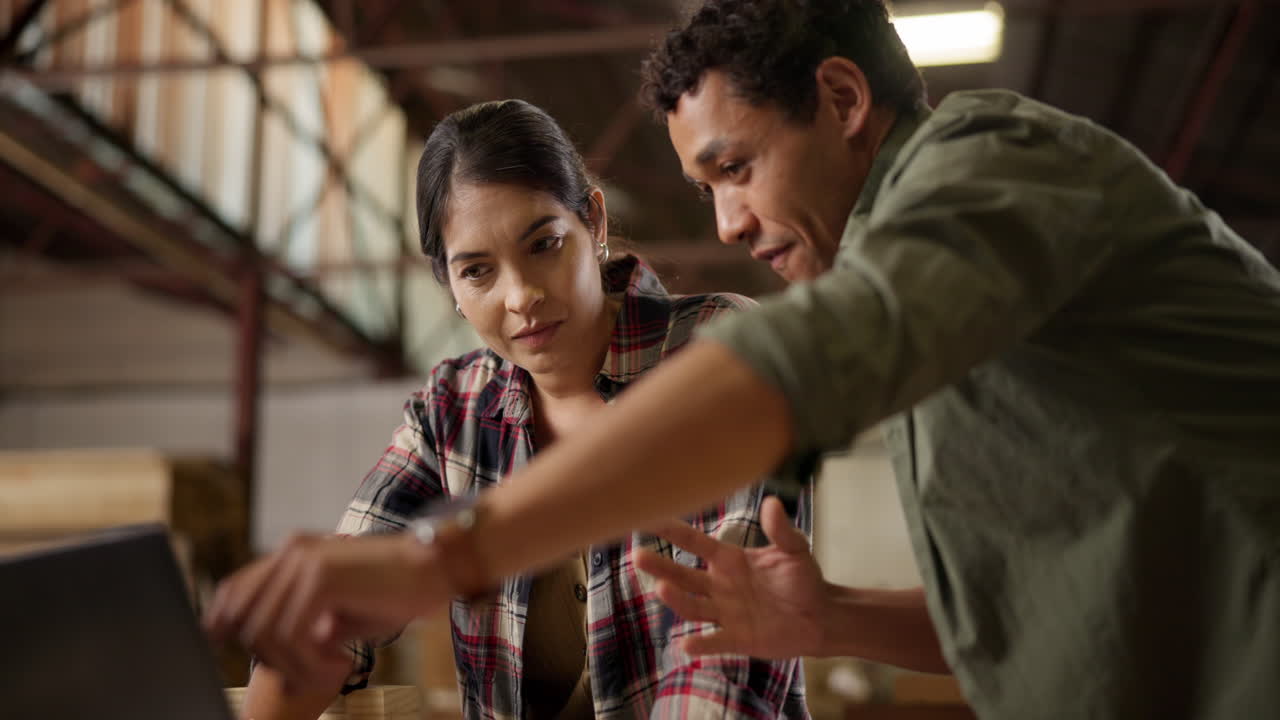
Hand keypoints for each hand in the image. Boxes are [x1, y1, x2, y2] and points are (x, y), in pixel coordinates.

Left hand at [204, 531, 449, 690]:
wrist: (438, 569)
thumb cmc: (396, 591)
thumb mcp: (339, 611)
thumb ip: (302, 623)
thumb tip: (269, 656)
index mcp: (293, 552)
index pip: (234, 590)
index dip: (223, 625)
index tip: (243, 656)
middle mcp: (292, 551)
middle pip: (244, 618)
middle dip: (269, 658)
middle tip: (305, 674)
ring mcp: (304, 561)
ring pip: (265, 632)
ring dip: (294, 665)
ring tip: (328, 671)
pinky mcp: (321, 578)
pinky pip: (293, 635)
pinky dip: (311, 661)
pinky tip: (341, 662)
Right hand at [634, 496, 830, 658]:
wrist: (820, 616)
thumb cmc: (802, 579)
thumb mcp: (794, 549)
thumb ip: (781, 529)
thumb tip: (773, 502)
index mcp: (728, 560)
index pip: (695, 543)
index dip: (673, 531)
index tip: (648, 517)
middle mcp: (720, 586)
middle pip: (684, 576)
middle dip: (661, 566)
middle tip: (638, 555)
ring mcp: (726, 613)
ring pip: (693, 607)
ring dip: (677, 600)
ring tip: (662, 589)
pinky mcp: (737, 639)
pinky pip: (715, 641)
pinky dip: (701, 644)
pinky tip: (685, 644)